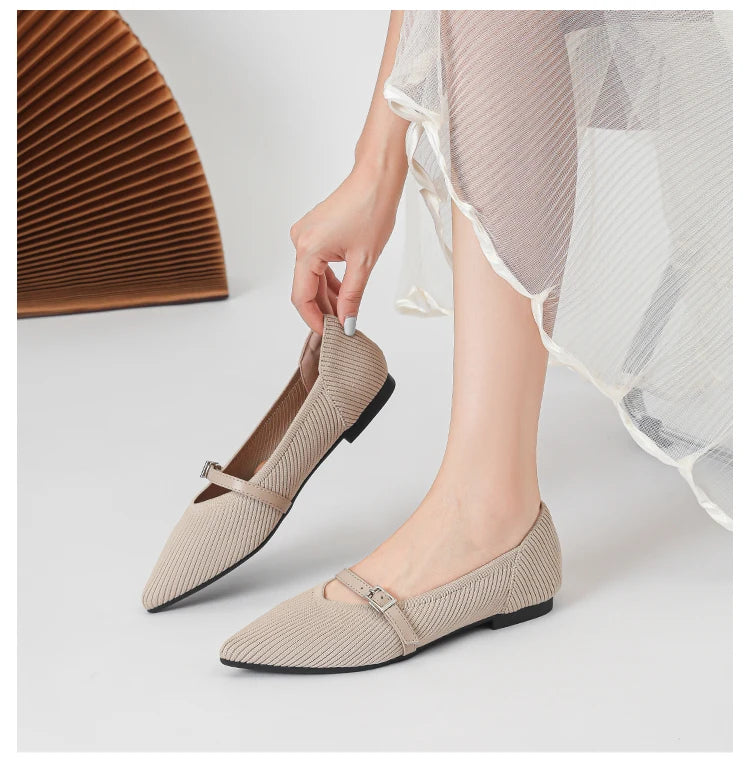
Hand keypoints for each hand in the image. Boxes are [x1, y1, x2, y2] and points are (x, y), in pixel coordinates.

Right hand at [289, 161, 403, 334]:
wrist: (377, 177)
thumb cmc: (372, 209)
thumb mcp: (364, 261)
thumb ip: (352, 296)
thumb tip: (346, 323)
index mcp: (307, 249)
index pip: (302, 297)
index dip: (315, 320)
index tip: (331, 336)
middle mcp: (300, 242)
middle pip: (306, 288)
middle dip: (323, 310)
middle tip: (343, 329)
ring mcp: (305, 236)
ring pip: (312, 277)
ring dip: (327, 297)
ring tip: (346, 315)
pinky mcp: (314, 232)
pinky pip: (317, 264)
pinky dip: (328, 280)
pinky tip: (342, 294)